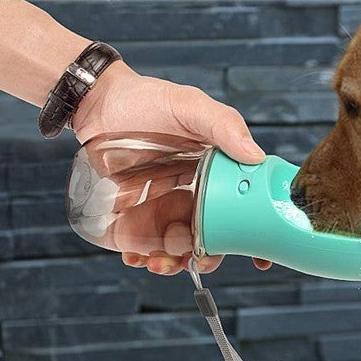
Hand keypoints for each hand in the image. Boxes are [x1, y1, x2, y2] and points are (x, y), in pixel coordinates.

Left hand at [73, 61, 272, 275]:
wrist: (99, 102)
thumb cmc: (148, 98)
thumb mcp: (190, 106)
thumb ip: (223, 126)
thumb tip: (256, 157)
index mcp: (217, 170)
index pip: (242, 205)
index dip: (254, 234)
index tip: (261, 259)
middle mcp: (195, 191)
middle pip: (213, 235)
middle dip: (209, 256)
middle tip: (200, 260)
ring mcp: (163, 205)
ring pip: (179, 246)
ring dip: (174, 262)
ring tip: (159, 260)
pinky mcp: (133, 214)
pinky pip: (142, 244)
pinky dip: (142, 256)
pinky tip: (136, 254)